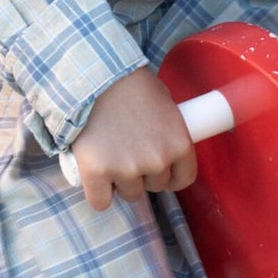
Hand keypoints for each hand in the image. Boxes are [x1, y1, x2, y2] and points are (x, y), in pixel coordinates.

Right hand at [69, 67, 198, 210]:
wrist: (96, 75)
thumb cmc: (131, 83)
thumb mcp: (164, 105)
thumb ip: (168, 132)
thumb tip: (165, 146)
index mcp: (180, 145)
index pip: (183, 179)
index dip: (169, 175)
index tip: (157, 169)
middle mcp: (157, 161)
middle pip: (154, 186)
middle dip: (142, 173)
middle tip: (126, 150)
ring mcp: (127, 169)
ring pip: (129, 194)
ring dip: (120, 181)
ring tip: (109, 155)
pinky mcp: (97, 173)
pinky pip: (101, 202)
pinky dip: (98, 194)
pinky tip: (95, 179)